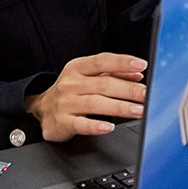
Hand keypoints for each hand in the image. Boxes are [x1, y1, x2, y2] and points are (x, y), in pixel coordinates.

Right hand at [24, 53, 146, 141]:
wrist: (41, 109)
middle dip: (128, 89)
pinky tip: (108, 127)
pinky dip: (95, 126)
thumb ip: (112, 75)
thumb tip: (137, 74)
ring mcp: (65, 103)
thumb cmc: (70, 92)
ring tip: (137, 110)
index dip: (122, 62)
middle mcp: (70, 83)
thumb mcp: (87, 77)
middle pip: (103, 84)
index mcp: (77, 68)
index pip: (102, 61)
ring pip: (95, 103)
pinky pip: (80, 124)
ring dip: (119, 107)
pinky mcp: (62, 122)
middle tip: (146, 95)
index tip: (142, 65)